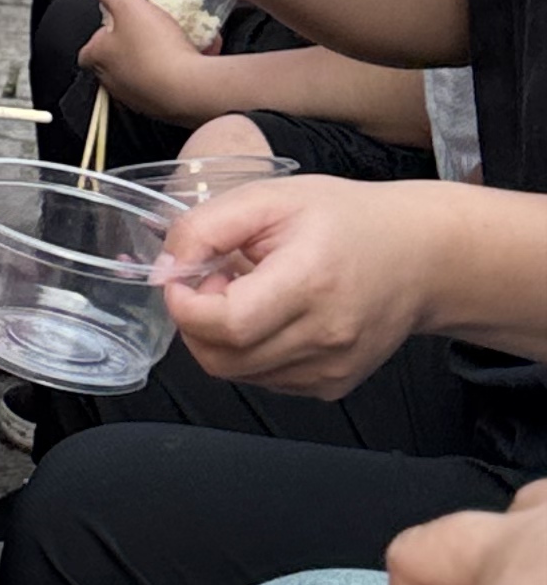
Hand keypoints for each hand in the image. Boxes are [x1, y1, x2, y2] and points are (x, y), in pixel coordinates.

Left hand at [76, 0, 232, 122]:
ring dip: (153, 60)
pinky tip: (190, 60)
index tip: (115, 23)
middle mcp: (112, 82)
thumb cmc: (156, 49)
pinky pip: (164, 87)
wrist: (190, 90)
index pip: (87, 48)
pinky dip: (173, 75)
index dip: (100, 34)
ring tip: (172, 43)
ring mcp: (136, 98)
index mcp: (98, 58)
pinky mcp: (161, 108)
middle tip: (146, 30)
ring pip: (140, 74)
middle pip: (114, 61)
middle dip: (128, 46)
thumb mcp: (129, 5)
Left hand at [159, 171, 442, 392]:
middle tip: (216, 280)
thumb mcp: (270, 198)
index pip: (226, 324)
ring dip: (222, 338)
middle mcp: (326, 337)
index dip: (186, 305)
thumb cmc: (346, 220)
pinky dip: (250, 352)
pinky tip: (272, 315)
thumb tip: (165, 269)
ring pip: (238, 374)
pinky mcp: (333, 386)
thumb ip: (205, 228)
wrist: (421, 257)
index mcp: (311, 283)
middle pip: (222, 358)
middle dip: (197, 322)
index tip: (183, 277)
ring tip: (248, 292)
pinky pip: (265, 379)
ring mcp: (332, 369)